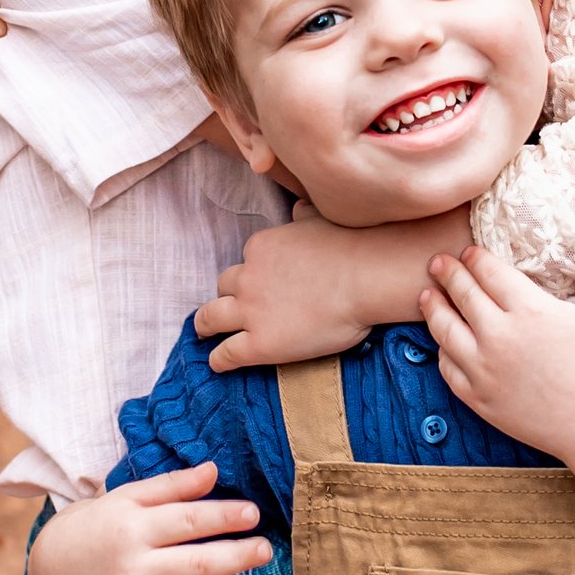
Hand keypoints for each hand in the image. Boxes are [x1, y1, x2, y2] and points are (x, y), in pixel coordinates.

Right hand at [26, 463, 273, 574]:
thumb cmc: (100, 527)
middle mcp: (132, 571)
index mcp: (132, 530)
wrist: (52, 571)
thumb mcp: (127, 498)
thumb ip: (172, 485)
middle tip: (265, 550)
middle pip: (194, 567)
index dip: (224, 516)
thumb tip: (214, 470)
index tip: (253, 513)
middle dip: (236, 558)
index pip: (188, 522)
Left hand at [197, 211, 379, 373]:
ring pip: (211, 318)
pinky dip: (219, 360)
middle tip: (231, 307)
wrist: (368, 277)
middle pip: (224, 286)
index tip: (264, 283)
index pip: (249, 260)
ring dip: (206, 325)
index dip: (255, 272)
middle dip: (227, 295)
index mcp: (262, 247)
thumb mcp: (321, 220)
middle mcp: (249, 277)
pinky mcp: (259, 343)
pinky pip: (227, 354)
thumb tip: (299, 210)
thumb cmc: (354, 247)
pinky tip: (219, 364)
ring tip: (206, 334)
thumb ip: (304, 218)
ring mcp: (251, 311)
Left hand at [418, 241, 574, 460]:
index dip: (476, 258)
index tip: (469, 252)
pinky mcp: (478, 397)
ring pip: (445, 329)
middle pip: (463, 294)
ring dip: (434, 307)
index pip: (489, 273)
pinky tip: (443, 342)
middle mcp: (499, 336)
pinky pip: (448, 368)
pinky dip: (442, 350)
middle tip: (439, 262)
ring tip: (427, 295)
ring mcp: (484, 368)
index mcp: (529, 310)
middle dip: (449, 273)